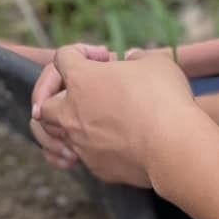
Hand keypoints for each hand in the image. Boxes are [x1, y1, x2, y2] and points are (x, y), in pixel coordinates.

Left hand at [35, 44, 199, 189]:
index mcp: (81, 79)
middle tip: (79, 91)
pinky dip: (83, 149)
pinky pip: (78, 157)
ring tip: (86, 119)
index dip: (81, 52)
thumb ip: (137, 59)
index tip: (105, 57)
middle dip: (56, 94)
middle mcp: (72, 112)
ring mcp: (80, 142)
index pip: (63, 57)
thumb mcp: (155, 64)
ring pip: (54, 134)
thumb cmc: (165, 99)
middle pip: (43, 102)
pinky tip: (100, 143)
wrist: (175, 148)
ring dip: (65, 124)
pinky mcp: (94, 166)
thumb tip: (132, 59)